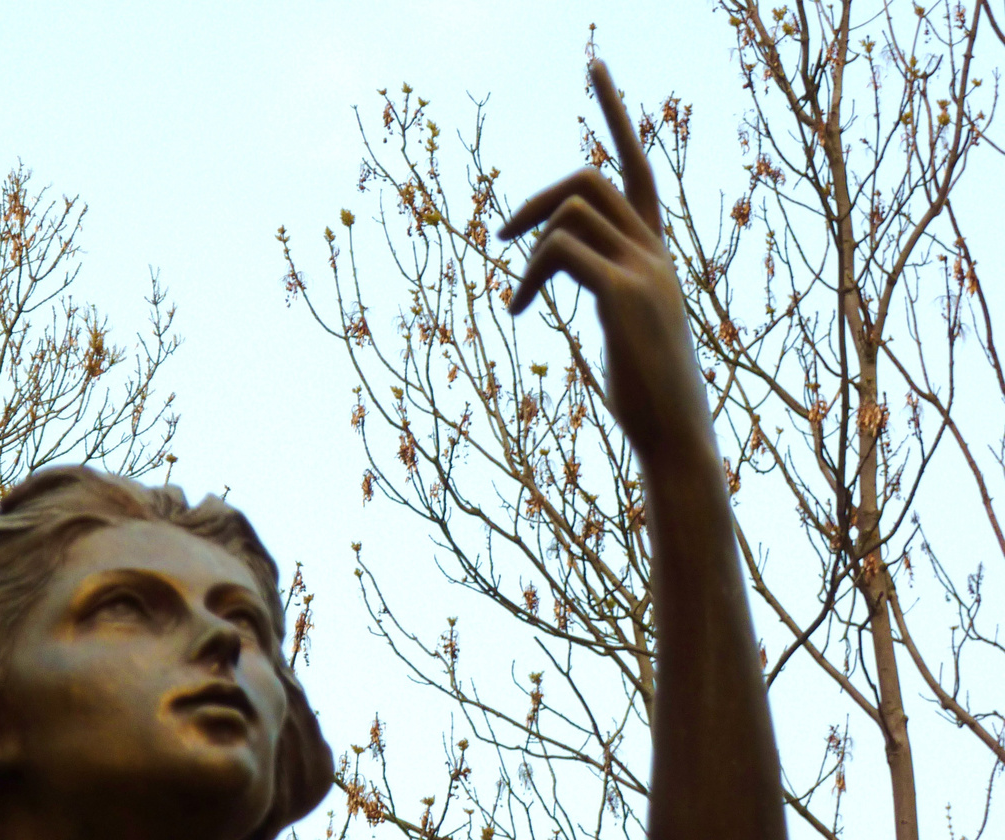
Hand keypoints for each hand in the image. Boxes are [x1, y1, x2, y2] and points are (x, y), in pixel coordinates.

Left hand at [499, 61, 711, 470]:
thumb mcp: (630, 328)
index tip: (593, 66)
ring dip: (528, 246)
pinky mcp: (623, 294)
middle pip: (591, 177)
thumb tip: (570, 269)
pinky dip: (530, 276)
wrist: (676, 435)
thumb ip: (611, 286)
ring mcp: (644, 269)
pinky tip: (517, 313)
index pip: (638, 168)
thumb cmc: (649, 394)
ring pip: (571, 209)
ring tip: (518, 299)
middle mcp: (657, 252)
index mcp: (659, 255)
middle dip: (535, 197)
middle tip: (500, 236)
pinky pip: (561, 250)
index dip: (614, 115)